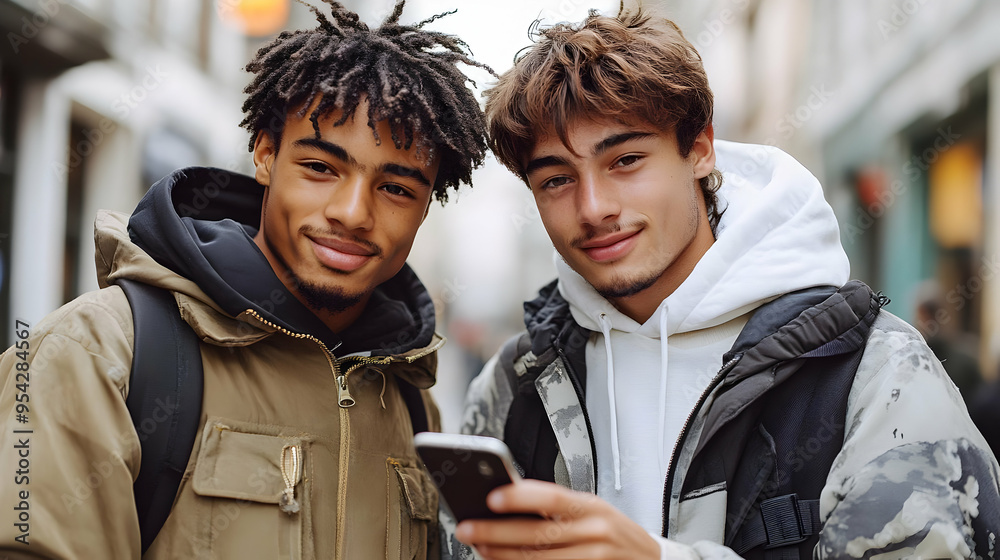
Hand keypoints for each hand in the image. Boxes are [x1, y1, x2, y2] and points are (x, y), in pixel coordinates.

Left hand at [454, 479, 660, 559]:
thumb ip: (558, 508)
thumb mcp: (594, 512)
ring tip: (481, 549)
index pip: (552, 496)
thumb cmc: (616, 536)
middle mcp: (596, 533)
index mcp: (593, 507)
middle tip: (467, 528)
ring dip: (504, 557)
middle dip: (496, 532)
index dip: (520, 497)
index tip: (491, 497)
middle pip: (538, 534)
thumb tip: (510, 500)